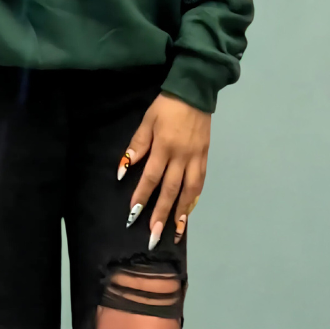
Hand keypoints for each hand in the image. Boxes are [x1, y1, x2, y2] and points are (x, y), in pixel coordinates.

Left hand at [119, 92, 210, 249]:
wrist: (195, 92)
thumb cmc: (166, 106)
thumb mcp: (147, 120)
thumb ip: (138, 145)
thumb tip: (124, 169)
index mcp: (164, 147)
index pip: (151, 177)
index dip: (142, 196)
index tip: (134, 215)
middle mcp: (182, 156)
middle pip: (171, 190)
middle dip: (161, 214)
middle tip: (153, 237)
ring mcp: (196, 158)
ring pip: (189, 190)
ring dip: (181, 212)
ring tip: (175, 232)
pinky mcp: (205, 156)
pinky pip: (200, 182)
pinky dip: (194, 198)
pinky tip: (189, 210)